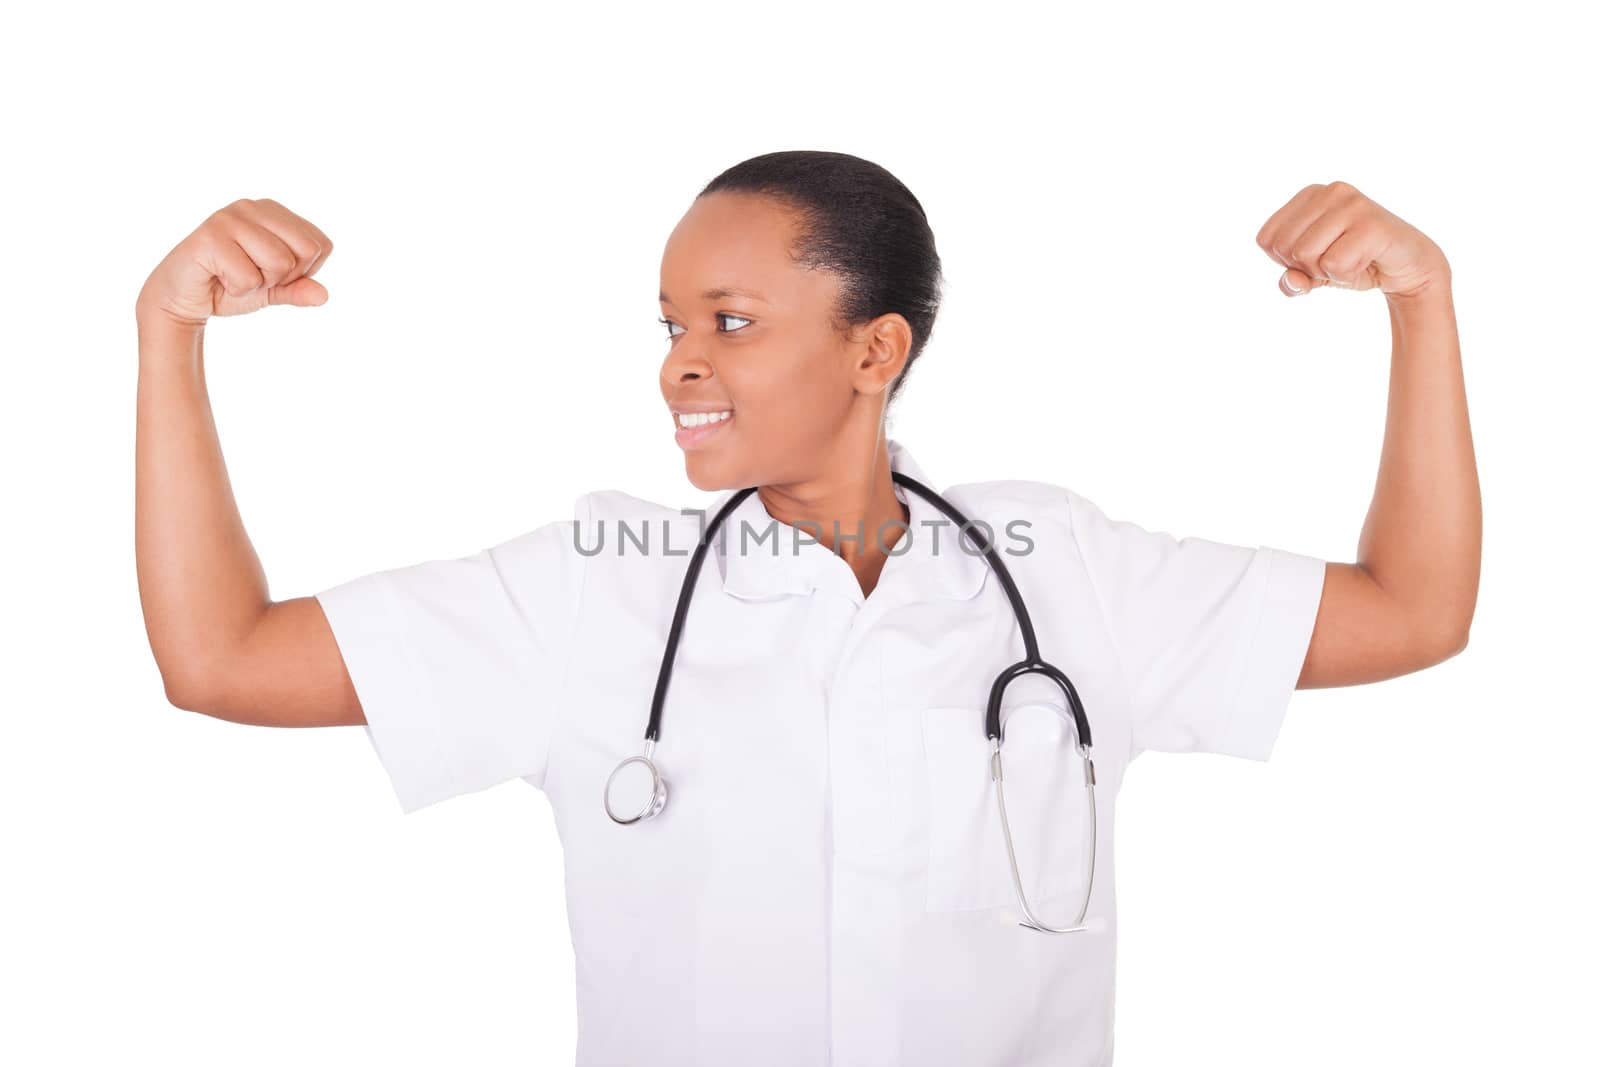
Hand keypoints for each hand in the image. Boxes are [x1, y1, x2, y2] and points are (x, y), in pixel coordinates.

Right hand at [136, 198, 333, 326]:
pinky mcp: (210, 237)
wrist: (181, 298)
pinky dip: (238, 290)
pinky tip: (218, 278)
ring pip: (280, 263)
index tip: (270, 272)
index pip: (321, 245)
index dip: (302, 271)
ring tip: (233, 275)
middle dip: (284, 277)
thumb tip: (323, 296)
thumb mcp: (273, 290)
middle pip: (305, 251)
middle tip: (252, 275)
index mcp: (273, 211)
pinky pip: (249, 277)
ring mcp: (229, 218)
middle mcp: (252, 206)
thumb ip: (299, 290)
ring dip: (259, 283)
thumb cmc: (228, 286)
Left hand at [1255, 181, 1448, 300]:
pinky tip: (1367, 262)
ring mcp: (1352, 203)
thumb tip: (1291, 282)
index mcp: (1309, 195)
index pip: (1266, 239)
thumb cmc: (1356, 262)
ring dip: (1327, 272)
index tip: (1318, 255)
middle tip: (1338, 260)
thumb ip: (1294, 279)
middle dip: (1307, 267)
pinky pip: (1334, 263)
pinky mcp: (1371, 223)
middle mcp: (1329, 191)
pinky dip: (1347, 275)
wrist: (1408, 267)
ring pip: (1305, 254)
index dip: (1286, 261)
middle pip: (1284, 247)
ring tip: (1353, 259)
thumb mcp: (1315, 273)